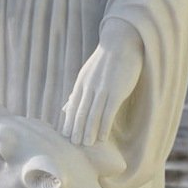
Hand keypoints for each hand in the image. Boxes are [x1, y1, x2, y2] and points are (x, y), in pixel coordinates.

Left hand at [61, 20, 142, 146]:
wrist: (122, 42)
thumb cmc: (106, 59)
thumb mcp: (87, 74)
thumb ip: (78, 92)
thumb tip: (65, 107)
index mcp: (81, 82)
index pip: (72, 107)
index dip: (69, 123)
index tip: (66, 137)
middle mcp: (89, 86)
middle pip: (80, 113)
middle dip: (76, 130)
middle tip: (74, 145)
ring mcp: (102, 89)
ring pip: (92, 115)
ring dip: (88, 132)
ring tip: (86, 145)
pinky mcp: (116, 91)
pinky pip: (108, 112)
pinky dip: (103, 126)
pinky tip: (102, 137)